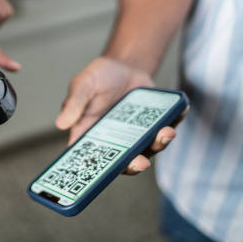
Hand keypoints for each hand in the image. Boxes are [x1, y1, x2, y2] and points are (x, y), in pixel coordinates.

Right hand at [55, 56, 186, 174]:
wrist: (123, 65)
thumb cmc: (98, 77)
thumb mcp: (82, 85)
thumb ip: (74, 103)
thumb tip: (61, 123)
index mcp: (92, 136)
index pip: (91, 161)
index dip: (95, 174)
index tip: (102, 177)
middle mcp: (115, 141)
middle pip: (124, 162)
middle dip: (134, 165)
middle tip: (140, 161)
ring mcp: (137, 135)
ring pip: (149, 149)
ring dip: (159, 144)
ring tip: (166, 132)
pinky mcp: (155, 124)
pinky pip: (167, 127)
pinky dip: (175, 120)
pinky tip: (182, 110)